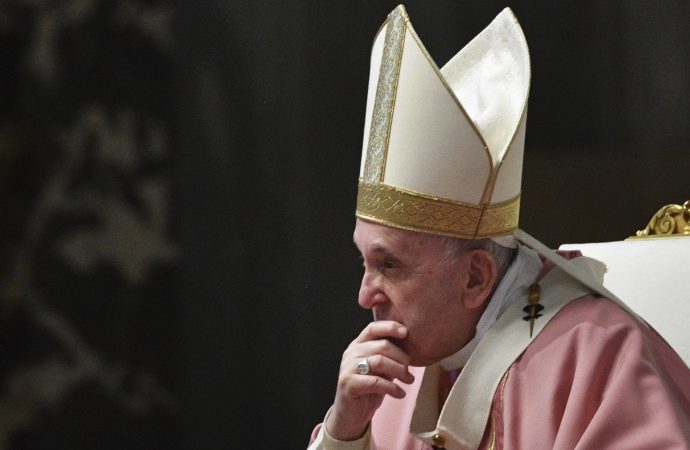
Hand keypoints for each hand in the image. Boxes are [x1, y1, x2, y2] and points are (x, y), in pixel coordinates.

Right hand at [325, 321, 414, 440]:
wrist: (351, 415)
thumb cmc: (369, 389)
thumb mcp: (381, 369)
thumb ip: (390, 356)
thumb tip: (412, 347)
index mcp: (358, 345)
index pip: (373, 328)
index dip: (390, 327)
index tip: (406, 332)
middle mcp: (351, 353)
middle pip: (381, 345)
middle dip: (401, 357)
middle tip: (410, 370)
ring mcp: (347, 367)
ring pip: (379, 361)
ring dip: (399, 371)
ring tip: (409, 381)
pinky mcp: (348, 384)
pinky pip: (375, 381)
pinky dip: (392, 388)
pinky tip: (400, 394)